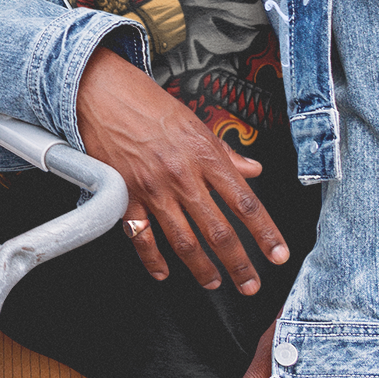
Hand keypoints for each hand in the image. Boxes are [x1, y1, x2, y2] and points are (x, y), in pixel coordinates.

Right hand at [75, 47, 289, 292]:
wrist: (100, 93)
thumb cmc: (147, 103)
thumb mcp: (195, 122)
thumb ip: (225, 152)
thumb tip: (252, 169)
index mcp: (203, 154)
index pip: (244, 202)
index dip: (265, 233)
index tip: (278, 254)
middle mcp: (181, 175)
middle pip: (218, 230)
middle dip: (239, 264)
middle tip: (250, 284)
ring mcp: (152, 188)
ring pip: (184, 241)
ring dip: (202, 268)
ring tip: (214, 282)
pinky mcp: (124, 195)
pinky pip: (141, 236)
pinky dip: (152, 259)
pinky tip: (162, 272)